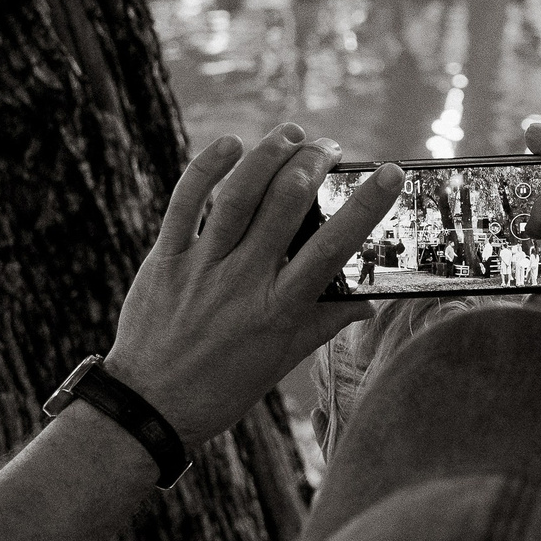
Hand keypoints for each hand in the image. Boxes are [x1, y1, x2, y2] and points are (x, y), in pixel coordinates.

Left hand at [105, 125, 403, 448]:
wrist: (150, 406)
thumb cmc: (224, 387)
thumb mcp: (283, 361)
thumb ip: (325, 324)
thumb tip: (369, 303)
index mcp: (280, 310)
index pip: (333, 248)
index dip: (365, 206)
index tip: (390, 172)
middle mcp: (243, 282)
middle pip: (286, 205)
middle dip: (314, 164)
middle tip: (329, 148)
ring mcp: (201, 267)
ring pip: (239, 194)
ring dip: (269, 155)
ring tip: (291, 134)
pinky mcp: (166, 258)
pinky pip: (185, 202)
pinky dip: (207, 167)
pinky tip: (231, 145)